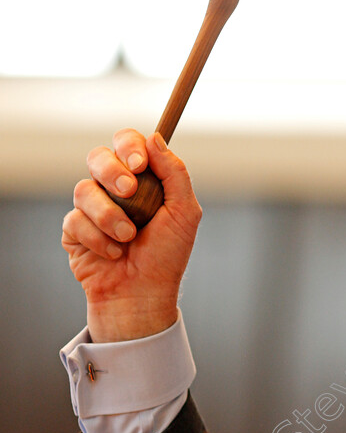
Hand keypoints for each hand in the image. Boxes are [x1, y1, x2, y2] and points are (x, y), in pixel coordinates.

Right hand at [62, 129, 201, 342]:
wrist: (143, 295)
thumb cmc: (167, 255)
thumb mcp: (184, 212)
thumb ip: (175, 173)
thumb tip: (155, 137)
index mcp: (143, 179)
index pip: (128, 143)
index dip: (129, 145)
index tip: (140, 163)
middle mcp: (115, 189)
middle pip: (98, 156)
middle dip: (113, 172)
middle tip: (129, 191)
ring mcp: (93, 208)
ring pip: (83, 188)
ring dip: (110, 215)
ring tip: (128, 237)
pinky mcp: (74, 230)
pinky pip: (75, 220)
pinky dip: (98, 238)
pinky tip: (113, 254)